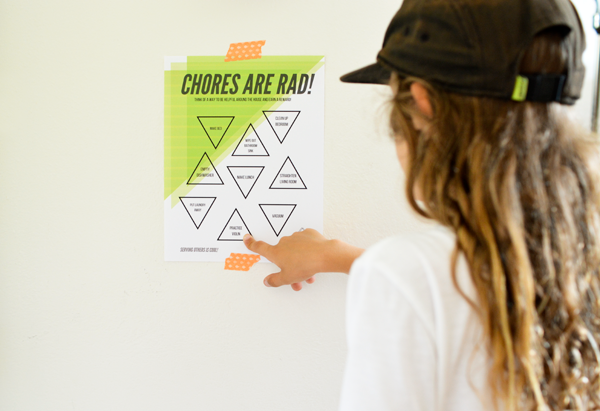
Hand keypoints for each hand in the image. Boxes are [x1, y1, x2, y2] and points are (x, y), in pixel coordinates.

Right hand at [243, 229, 363, 290]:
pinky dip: (308, 251)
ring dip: (300, 262)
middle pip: (282, 255)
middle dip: (288, 266)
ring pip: (295, 251)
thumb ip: (275, 280)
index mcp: (276, 252)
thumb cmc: (306, 265)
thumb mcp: (287, 278)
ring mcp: (296, 237)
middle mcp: (284, 242)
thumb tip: (268, 281)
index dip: (251, 244)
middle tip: (296, 278)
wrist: (325, 255)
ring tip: (309, 274)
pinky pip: (305, 243)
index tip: (247, 239)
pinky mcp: (308, 234)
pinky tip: (314, 259)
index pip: (259, 247)